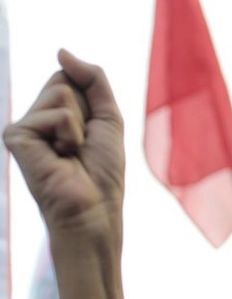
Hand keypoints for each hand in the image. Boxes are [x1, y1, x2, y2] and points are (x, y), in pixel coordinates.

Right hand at [4, 50, 123, 239]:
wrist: (93, 208)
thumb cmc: (103, 172)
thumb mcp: (108, 118)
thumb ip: (92, 79)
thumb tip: (61, 51)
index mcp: (55, 115)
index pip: (71, 78)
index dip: (93, 102)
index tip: (92, 133)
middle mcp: (36, 118)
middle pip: (63, 81)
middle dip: (86, 111)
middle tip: (82, 144)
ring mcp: (23, 126)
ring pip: (61, 93)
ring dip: (79, 126)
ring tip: (71, 153)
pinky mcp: (15, 135)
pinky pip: (56, 113)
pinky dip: (69, 133)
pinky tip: (61, 157)